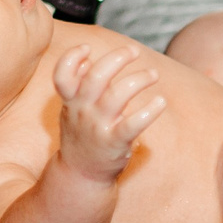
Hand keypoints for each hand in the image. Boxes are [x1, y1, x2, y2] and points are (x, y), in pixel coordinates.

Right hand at [54, 44, 163, 179]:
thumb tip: (86, 58)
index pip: (62, 75)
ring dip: (139, 79)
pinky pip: (134, 123)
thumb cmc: (81, 135)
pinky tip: (161, 102)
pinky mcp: (115, 142)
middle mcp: (82, 112)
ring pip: (118, 95)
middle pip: (96, 77)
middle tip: (134, 51)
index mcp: (71, 101)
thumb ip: (77, 85)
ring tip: (153, 74)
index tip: (88, 48)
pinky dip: (150, 111)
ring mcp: (98, 127)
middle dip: (117, 58)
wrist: (81, 174)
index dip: (72, 57)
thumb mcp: (71, 109)